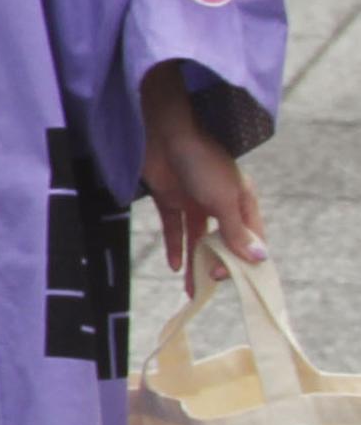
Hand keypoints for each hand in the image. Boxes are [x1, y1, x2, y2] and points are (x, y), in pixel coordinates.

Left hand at [142, 63, 266, 276]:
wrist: (164, 133)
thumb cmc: (201, 161)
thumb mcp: (223, 200)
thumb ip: (236, 230)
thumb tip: (260, 258)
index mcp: (243, 200)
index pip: (251, 237)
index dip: (245, 260)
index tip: (234, 278)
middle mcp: (221, 202)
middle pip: (223, 241)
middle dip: (218, 264)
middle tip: (209, 284)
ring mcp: (195, 201)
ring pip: (198, 239)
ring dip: (195, 262)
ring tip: (192, 290)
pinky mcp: (170, 199)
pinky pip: (174, 229)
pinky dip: (175, 247)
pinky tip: (176, 267)